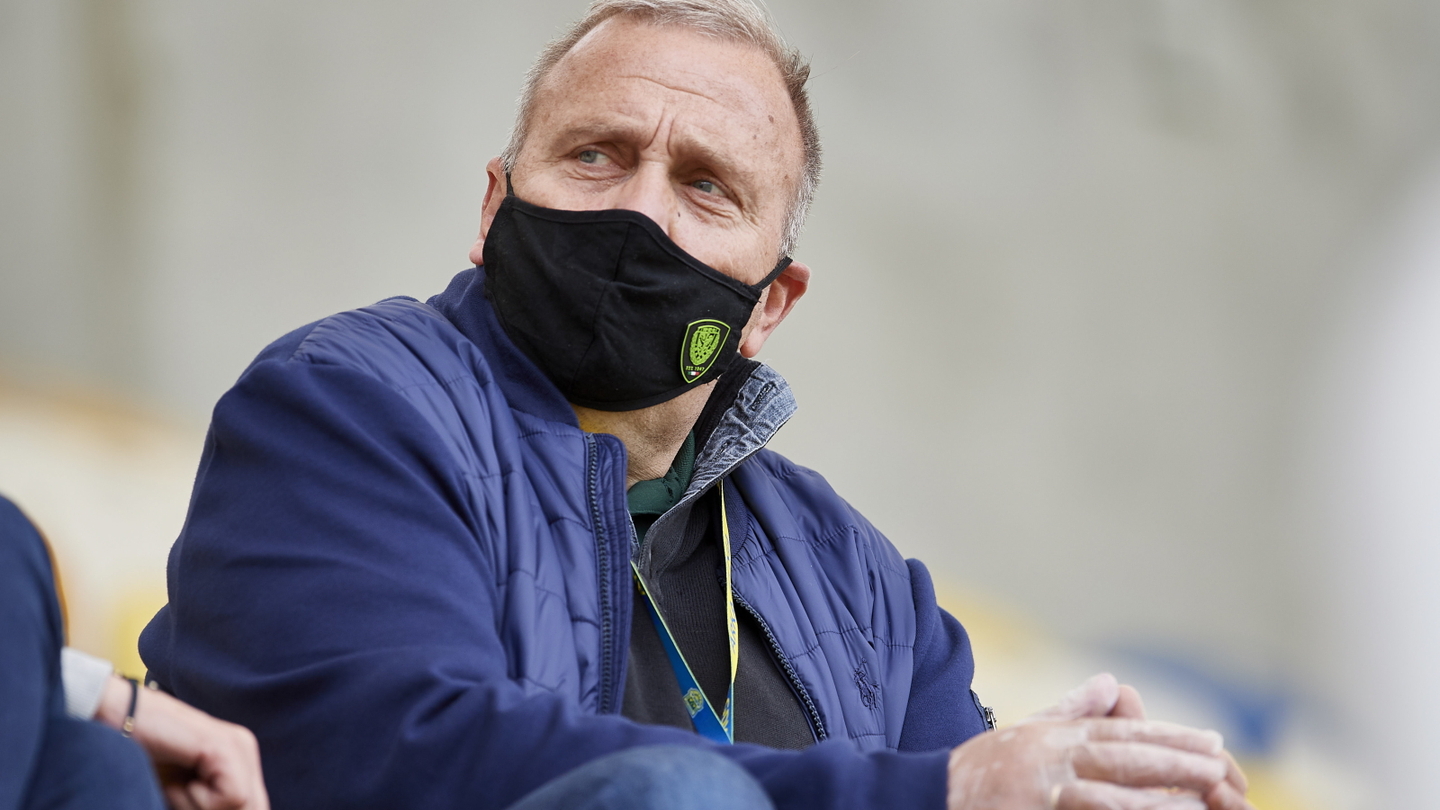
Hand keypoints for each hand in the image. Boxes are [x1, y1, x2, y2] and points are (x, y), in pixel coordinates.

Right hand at [97, 676, 269, 809]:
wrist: (113, 717)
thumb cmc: (139, 757)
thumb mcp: (181, 788)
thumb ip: (208, 802)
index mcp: (239, 758)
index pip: (253, 805)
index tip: (183, 798)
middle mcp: (244, 748)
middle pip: (253, 806)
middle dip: (208, 809)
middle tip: (177, 791)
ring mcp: (238, 744)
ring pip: (240, 806)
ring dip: (196, 806)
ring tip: (173, 784)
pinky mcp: (224, 747)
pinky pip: (230, 798)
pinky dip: (193, 799)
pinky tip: (174, 779)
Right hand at [946, 674, 1251, 809]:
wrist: (928, 795)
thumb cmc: (980, 771)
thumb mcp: (1025, 732)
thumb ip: (1070, 710)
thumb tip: (1110, 682)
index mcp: (1054, 737)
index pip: (1121, 733)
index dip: (1169, 737)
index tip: (1211, 741)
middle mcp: (1051, 760)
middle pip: (1123, 759)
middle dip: (1175, 762)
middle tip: (1220, 764)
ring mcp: (1043, 793)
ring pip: (1111, 795)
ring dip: (1158, 798)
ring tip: (1203, 800)